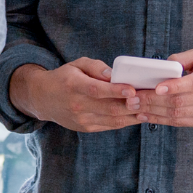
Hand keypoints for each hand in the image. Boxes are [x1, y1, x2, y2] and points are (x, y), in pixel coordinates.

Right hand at [11, 57, 140, 132]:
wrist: (44, 99)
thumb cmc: (64, 77)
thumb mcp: (76, 64)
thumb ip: (96, 67)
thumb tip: (114, 74)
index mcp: (73, 85)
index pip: (96, 90)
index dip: (115, 91)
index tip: (132, 89)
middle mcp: (76, 104)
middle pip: (108, 108)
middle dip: (131, 105)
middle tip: (149, 100)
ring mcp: (81, 119)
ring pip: (112, 120)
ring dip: (133, 115)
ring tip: (149, 109)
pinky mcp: (86, 128)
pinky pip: (110, 126)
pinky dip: (126, 121)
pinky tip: (138, 116)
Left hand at [137, 50, 192, 127]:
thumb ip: (182, 58)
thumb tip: (161, 65)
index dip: (175, 86)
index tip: (157, 88)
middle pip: (180, 101)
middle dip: (152, 100)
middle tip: (132, 98)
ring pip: (177, 113)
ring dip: (152, 111)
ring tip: (133, 106)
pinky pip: (180, 122)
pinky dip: (160, 119)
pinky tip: (146, 115)